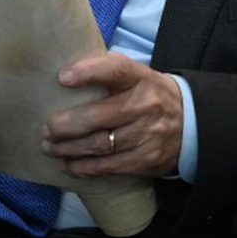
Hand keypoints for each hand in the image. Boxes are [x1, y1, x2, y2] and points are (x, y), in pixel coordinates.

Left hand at [42, 53, 181, 178]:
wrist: (190, 124)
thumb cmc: (148, 95)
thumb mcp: (136, 76)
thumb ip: (107, 71)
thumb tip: (63, 72)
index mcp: (139, 78)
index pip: (115, 70)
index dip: (88, 72)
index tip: (62, 77)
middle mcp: (145, 105)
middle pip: (98, 116)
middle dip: (66, 125)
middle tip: (46, 129)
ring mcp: (147, 134)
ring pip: (100, 145)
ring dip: (69, 149)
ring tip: (50, 148)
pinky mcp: (146, 160)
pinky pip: (109, 166)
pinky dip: (84, 167)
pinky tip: (69, 165)